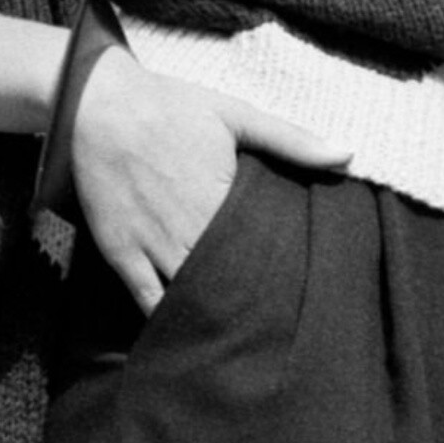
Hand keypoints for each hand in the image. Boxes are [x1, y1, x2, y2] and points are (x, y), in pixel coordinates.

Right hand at [70, 50, 350, 314]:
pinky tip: (191, 336)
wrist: (95, 104)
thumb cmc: (169, 105)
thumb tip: (348, 154)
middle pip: (230, 281)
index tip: (306, 292)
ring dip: (217, 315)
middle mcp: (188, 229)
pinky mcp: (122, 254)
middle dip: (253, 302)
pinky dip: (169, 321)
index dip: (284, 274)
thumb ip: (291, 140)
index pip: (263, 251)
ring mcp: (152, 246)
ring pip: (192, 296)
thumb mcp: (235, 114)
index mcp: (222, 198)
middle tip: (283, 326)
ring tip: (245, 338)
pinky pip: (147, 300)